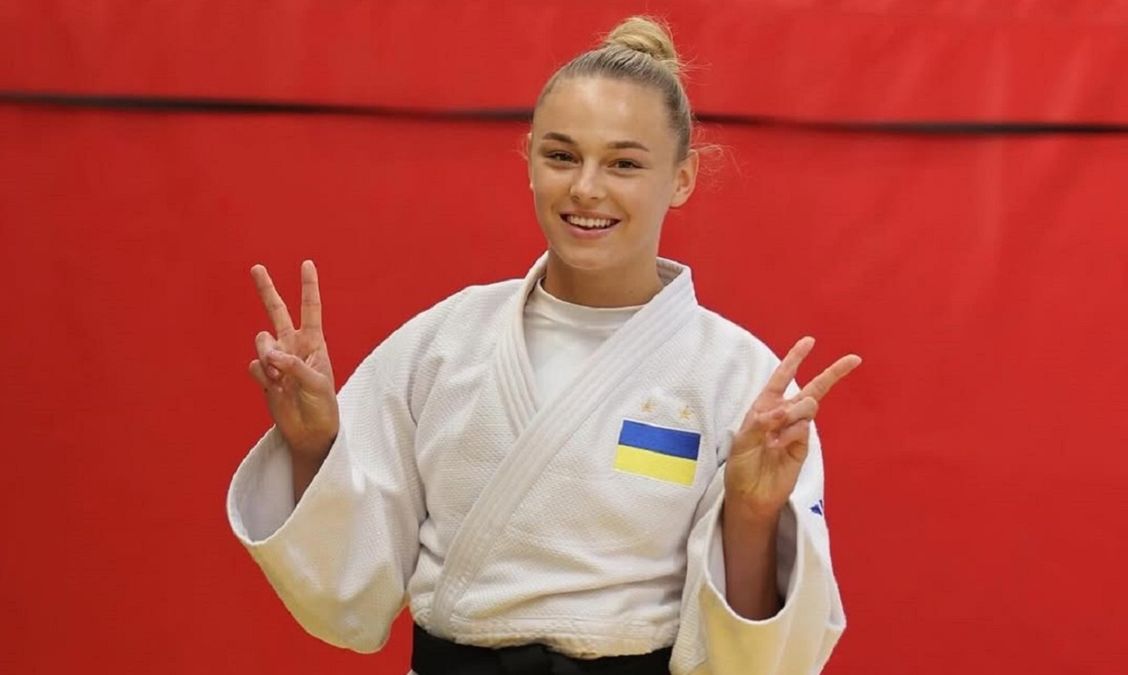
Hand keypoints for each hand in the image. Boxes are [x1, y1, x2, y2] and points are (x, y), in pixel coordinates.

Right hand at [248, 260, 338, 463]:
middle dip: (267, 290)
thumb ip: (294, 365)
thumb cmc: (323, 406)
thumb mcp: (317, 383)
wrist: (310, 432)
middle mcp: (294, 346)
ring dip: (267, 357)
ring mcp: (277, 360)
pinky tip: (274, 387)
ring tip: (280, 376)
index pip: (310, 309)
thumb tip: (269, 354)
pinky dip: (262, 376)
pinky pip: (254, 366)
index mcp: (314, 343)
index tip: (307, 264)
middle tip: (256, 268)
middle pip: (277, 311)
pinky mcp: (263, 376)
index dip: (308, 287)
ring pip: (261, 341)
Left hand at [725, 337, 860, 519]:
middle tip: (854, 360)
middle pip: (812, 388)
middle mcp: (783, 415)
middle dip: (832, 373)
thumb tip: (785, 409)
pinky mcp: (803, 446)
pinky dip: (790, 434)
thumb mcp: (742, 440)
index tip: (810, 341)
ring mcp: (796, 430)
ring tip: (773, 437)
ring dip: (792, 414)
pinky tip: (778, 446)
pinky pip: (803, 429)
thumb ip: (762, 422)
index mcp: (765, 407)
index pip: (782, 377)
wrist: (751, 495)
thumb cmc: (741, 466)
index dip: (795, 359)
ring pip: (807, 406)